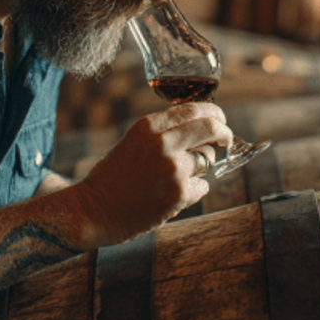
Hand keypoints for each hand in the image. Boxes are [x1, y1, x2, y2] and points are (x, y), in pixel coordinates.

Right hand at [65, 102, 232, 247]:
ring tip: (171, 179)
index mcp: (149, 126)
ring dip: (198, 168)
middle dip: (224, 133)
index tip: (221, 121)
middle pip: (211, 128)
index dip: (215, 114)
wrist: (93, 210)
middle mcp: (162, 142)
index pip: (194, 109)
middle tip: (226, 140)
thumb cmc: (113, 177)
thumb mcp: (134, 141)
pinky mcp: (178, 193)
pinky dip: (192, 191)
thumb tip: (203, 129)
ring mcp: (173, 168)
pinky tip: (168, 196)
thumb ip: (164, 132)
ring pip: (207, 160)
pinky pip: (202, 186)